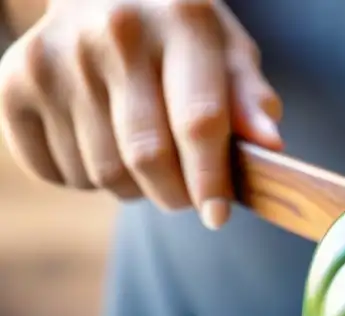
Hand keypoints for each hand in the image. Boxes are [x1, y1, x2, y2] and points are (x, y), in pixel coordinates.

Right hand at [0, 0, 281, 228]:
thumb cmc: (180, 36)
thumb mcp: (228, 52)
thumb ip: (251, 100)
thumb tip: (269, 146)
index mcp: (180, 20)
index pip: (197, 121)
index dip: (210, 180)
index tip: (217, 217)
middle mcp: (113, 32)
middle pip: (147, 157)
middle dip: (175, 194)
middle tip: (186, 194)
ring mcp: (56, 57)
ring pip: (103, 173)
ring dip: (132, 189)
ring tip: (143, 156)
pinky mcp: (14, 83)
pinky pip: (57, 173)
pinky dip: (86, 180)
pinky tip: (100, 144)